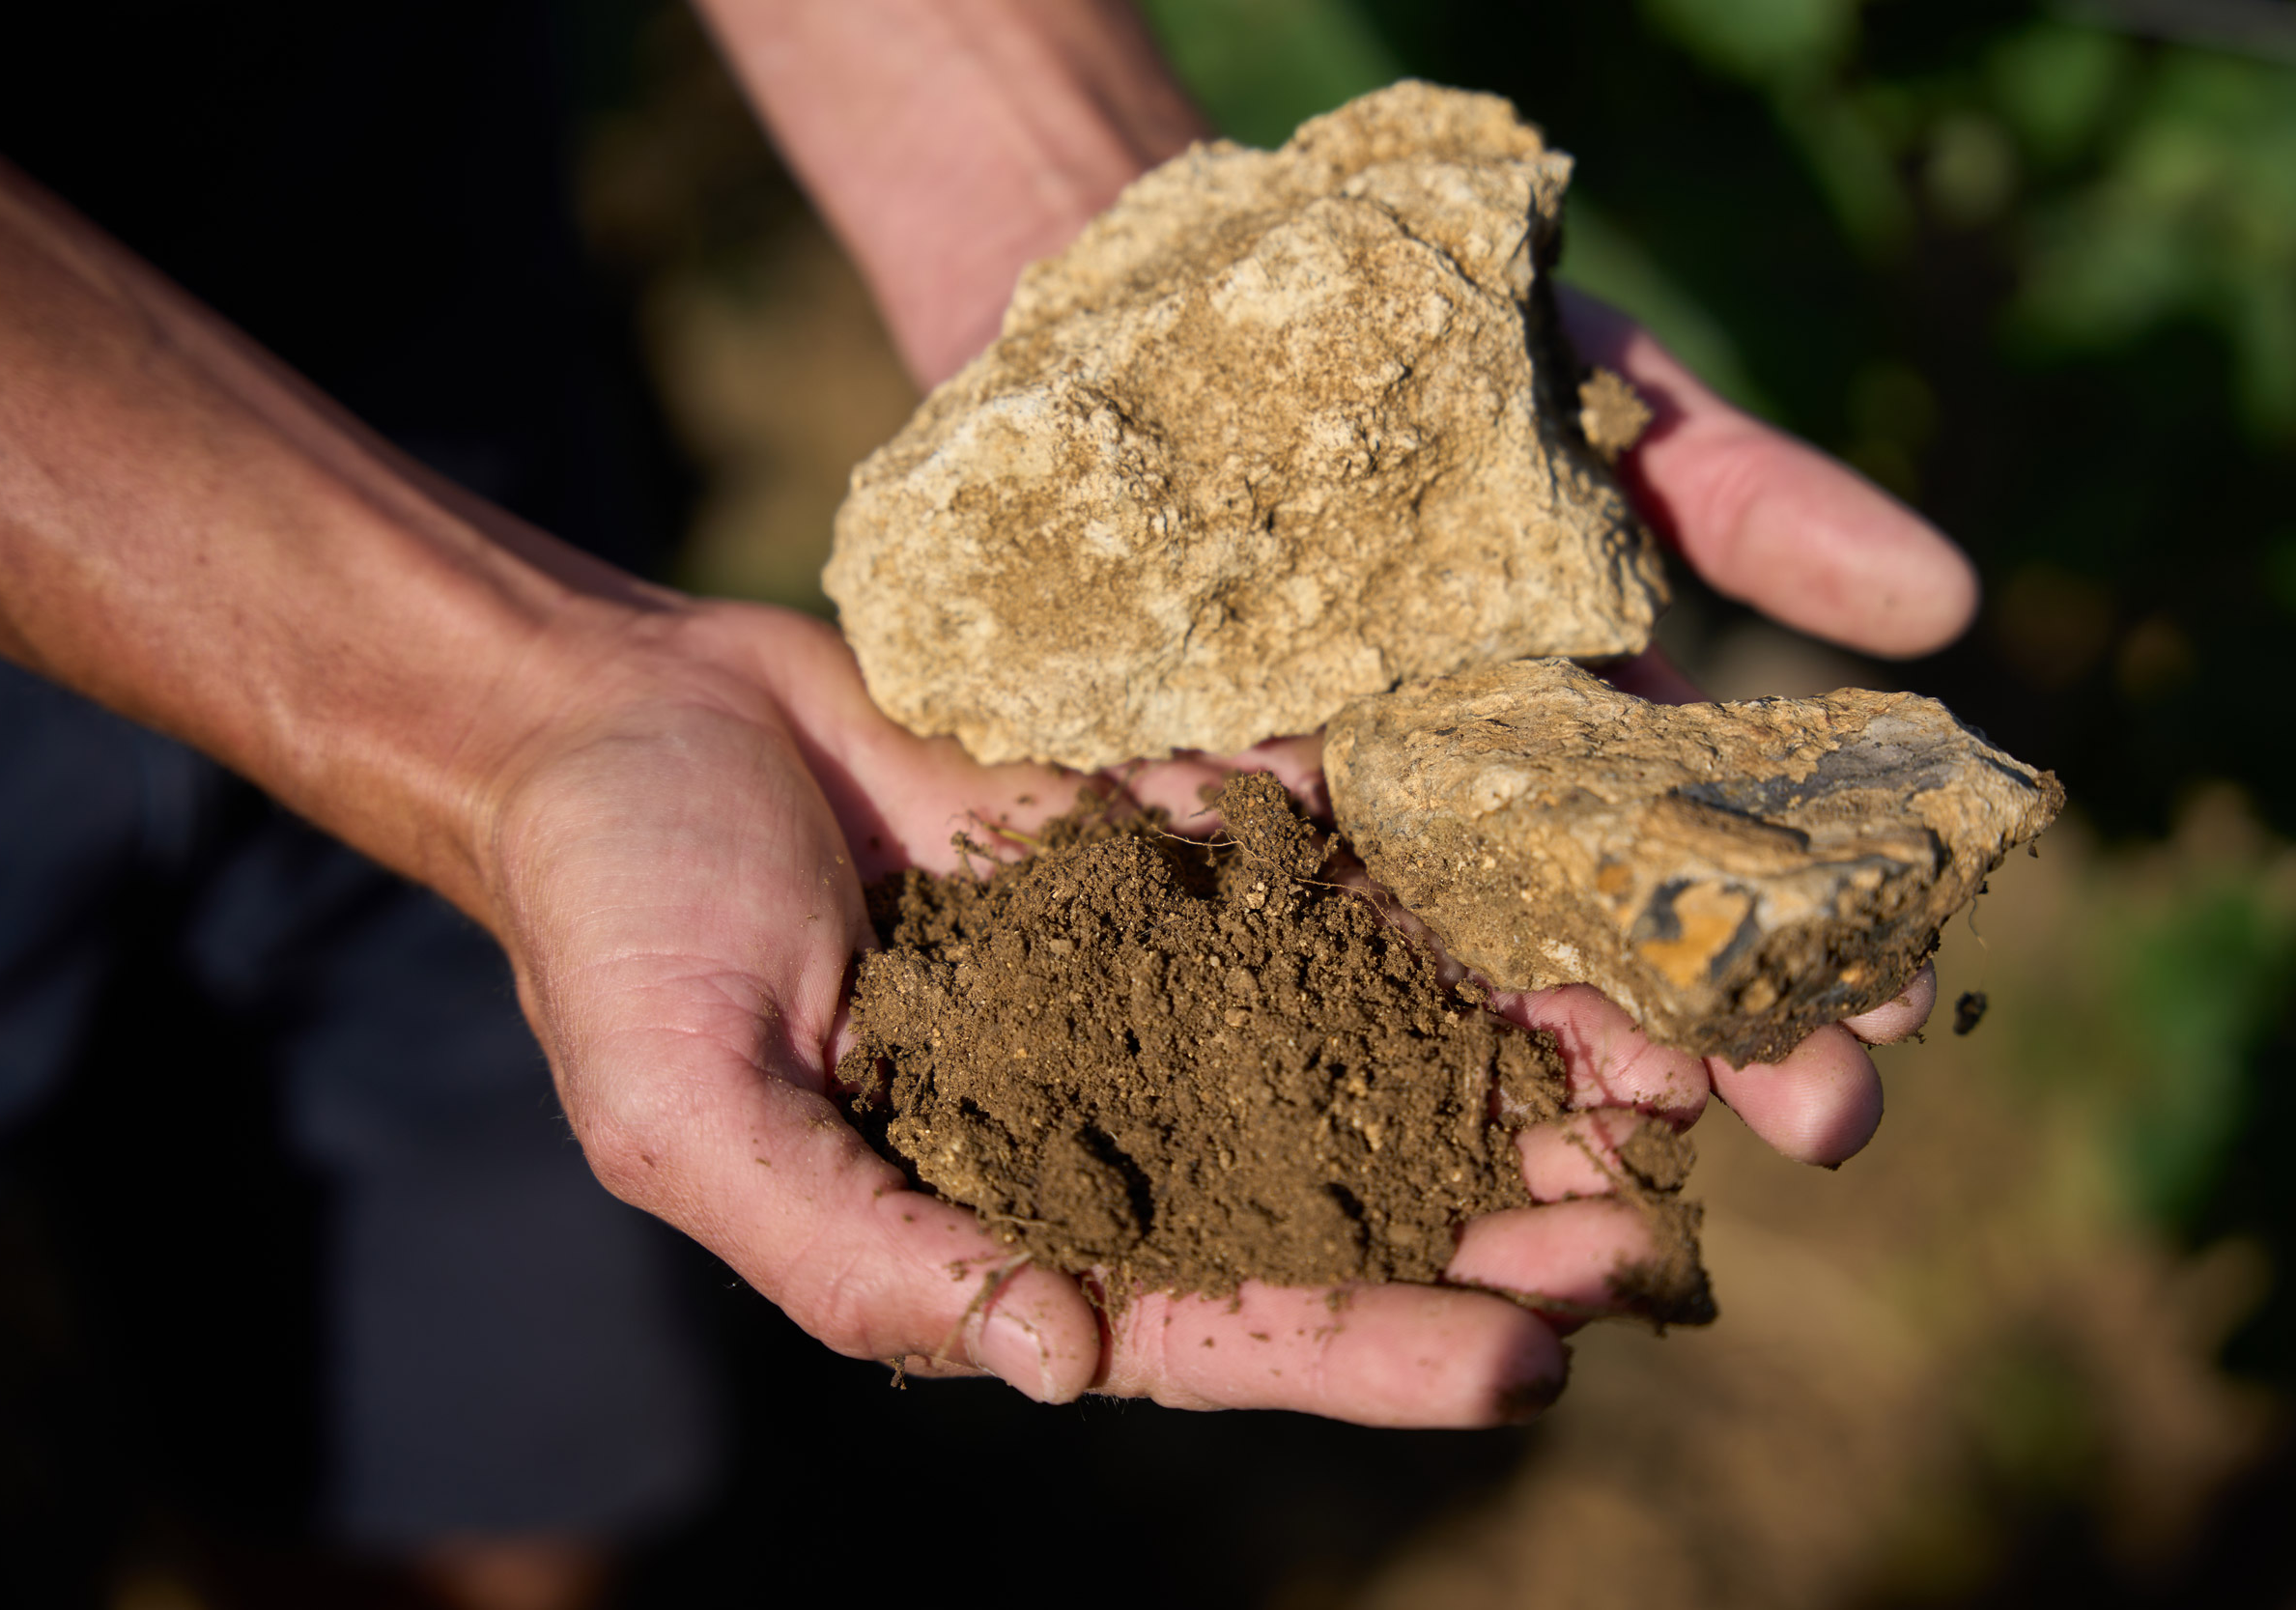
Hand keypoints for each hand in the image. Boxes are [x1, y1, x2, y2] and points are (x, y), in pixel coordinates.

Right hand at [478, 577, 1941, 1430]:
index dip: (1370, 1350)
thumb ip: (865, 1257)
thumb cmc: (623, 929)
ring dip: (1511, 1063)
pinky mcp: (1172, 846)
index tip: (1525, 1367)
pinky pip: (1326, 872)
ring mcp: (1152, 978)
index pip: (1219, 1320)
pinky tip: (1565, 898)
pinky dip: (1440, 893)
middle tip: (1651, 1233)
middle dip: (1491, 1220)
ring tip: (1672, 1076)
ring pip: (1366, 1039)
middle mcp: (1108, 1116)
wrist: (630, 719)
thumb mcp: (698, 1118)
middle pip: (1337, 1194)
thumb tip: (1057, 1362)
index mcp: (1005, 1221)